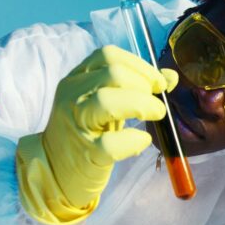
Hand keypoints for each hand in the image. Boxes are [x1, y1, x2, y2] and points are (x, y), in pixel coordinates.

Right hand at [16, 45, 177, 224]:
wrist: (54, 169)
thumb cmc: (87, 133)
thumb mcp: (108, 104)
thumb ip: (136, 87)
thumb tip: (171, 76)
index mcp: (77, 79)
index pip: (108, 56)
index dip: (140, 66)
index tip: (158, 83)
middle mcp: (72, 96)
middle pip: (112, 74)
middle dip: (144, 84)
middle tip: (156, 102)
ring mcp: (76, 125)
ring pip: (105, 101)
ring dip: (141, 104)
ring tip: (156, 114)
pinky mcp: (85, 154)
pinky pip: (110, 144)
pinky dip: (133, 139)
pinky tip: (142, 140)